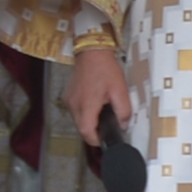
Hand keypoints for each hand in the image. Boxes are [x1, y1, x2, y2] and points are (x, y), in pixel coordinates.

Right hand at [63, 37, 128, 162]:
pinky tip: (94, 103)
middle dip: (94, 131)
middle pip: (81, 128)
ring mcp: (69, 101)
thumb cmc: (105, 69)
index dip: (96, 140)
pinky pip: (76, 111)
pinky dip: (85, 112)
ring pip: (78, 121)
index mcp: (87, 105)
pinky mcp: (67, 96)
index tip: (105, 138)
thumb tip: (123, 125)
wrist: (91, 51)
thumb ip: (123, 111)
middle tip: (107, 125)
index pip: (86, 132)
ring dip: (89, 121)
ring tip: (102, 111)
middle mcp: (74, 105)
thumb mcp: (120, 90)